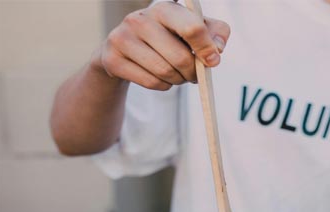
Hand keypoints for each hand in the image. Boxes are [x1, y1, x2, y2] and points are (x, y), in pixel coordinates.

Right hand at [93, 1, 230, 89]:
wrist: (125, 50)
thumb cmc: (168, 38)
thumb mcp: (193, 29)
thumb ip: (215, 33)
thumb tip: (217, 50)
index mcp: (164, 9)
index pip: (192, 28)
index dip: (206, 48)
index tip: (213, 60)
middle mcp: (140, 19)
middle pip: (180, 58)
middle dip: (193, 72)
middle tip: (194, 74)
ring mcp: (122, 38)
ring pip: (165, 72)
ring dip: (178, 80)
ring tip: (178, 74)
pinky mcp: (112, 60)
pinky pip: (151, 82)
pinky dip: (163, 86)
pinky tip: (160, 77)